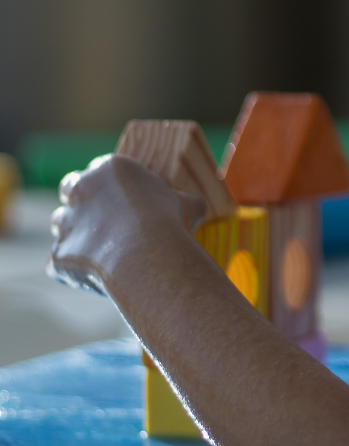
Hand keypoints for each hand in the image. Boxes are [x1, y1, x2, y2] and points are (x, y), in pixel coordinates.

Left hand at [48, 155, 206, 295]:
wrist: (149, 257)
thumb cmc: (172, 224)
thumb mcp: (190, 204)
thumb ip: (182, 201)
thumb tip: (193, 207)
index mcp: (110, 169)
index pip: (98, 169)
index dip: (107, 184)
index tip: (120, 198)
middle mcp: (81, 189)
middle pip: (69, 188)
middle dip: (81, 202)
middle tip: (103, 220)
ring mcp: (66, 221)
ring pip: (62, 223)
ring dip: (77, 233)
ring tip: (105, 250)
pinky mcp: (59, 254)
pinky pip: (62, 261)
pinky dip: (76, 268)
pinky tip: (102, 276)